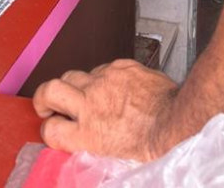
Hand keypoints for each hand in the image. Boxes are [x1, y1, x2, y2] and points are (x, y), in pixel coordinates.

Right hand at [33, 59, 178, 160]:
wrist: (177, 120)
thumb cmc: (152, 144)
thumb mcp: (113, 157)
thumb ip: (90, 146)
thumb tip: (81, 144)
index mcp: (88, 133)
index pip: (50, 130)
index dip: (48, 131)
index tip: (53, 130)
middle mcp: (92, 103)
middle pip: (50, 90)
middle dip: (45, 97)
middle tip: (50, 104)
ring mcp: (106, 80)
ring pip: (74, 74)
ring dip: (75, 85)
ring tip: (84, 94)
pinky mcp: (121, 66)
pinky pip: (102, 67)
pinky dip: (102, 76)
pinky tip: (114, 87)